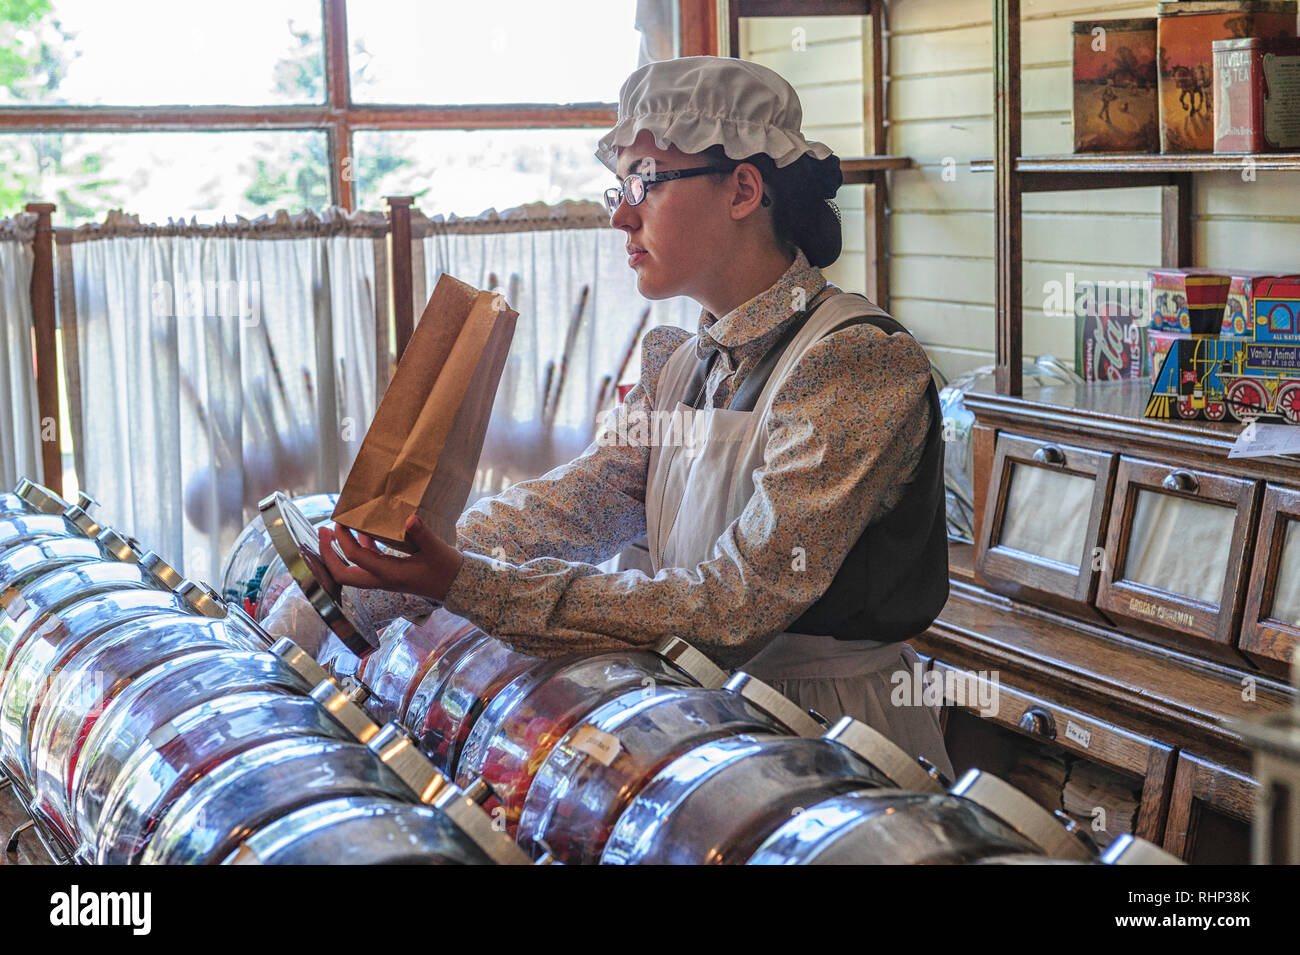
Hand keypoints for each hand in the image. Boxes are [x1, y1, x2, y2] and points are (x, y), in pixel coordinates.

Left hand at [318, 514, 464, 602]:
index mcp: (389, 574)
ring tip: (335, 530)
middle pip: (342, 574)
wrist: (457, 586)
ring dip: (339, 552)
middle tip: (323, 532)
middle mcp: (381, 579)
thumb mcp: (436, 550)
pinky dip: (359, 548)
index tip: (339, 522)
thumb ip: (422, 533)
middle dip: (327, 555)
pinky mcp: (390, 574)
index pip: (356, 558)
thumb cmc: (447, 570)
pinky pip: (366, 563)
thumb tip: (410, 517)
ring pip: (351, 570)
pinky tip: (363, 532)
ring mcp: (384, 578)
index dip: (343, 540)